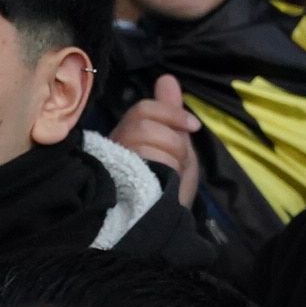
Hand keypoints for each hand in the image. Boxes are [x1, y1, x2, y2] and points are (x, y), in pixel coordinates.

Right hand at [111, 76, 202, 206]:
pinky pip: (143, 159)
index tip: (194, 127)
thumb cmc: (168, 190)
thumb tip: (167, 78)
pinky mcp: (112, 181)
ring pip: (145, 137)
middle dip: (173, 140)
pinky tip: (162, 183)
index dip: (172, 113)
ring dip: (170, 157)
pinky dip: (162, 168)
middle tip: (179, 162)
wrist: (161, 228)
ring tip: (169, 176)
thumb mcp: (178, 148)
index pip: (144, 109)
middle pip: (143, 120)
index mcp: (128, 137)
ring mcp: (111, 163)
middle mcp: (114, 147)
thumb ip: (170, 114)